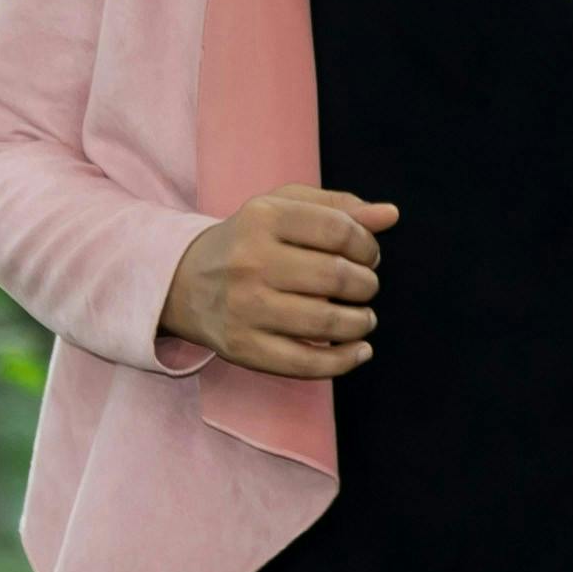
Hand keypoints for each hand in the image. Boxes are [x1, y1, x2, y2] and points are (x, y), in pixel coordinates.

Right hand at [163, 189, 394, 376]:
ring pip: (328, 321)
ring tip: (363, 318)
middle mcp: (250, 261)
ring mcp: (245, 307)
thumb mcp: (284, 208)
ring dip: (361, 322)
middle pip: (338, 276)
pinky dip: (345, 360)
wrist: (182, 282)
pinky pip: (307, 363)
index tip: (368, 256)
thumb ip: (339, 208)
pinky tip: (358, 350)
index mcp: (263, 218)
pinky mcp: (243, 347)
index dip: (367, 246)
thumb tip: (390, 215)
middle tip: (364, 287)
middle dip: (367, 284)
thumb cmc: (249, 241)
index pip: (340, 230)